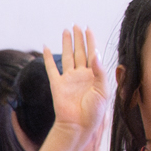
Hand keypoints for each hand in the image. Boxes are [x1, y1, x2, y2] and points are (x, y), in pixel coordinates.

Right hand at [46, 26, 110, 147]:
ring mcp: (69, 79)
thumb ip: (100, 72)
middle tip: (76, 25)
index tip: (88, 29)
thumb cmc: (93, 112)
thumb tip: (95, 55)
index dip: (91, 41)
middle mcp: (81, 75)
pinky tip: (47, 48)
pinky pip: (51, 68)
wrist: (78, 126)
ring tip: (65, 31)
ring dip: (66, 44)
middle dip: (78, 38)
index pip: (93, 53)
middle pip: (80, 52)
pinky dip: (48, 58)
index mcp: (94, 75)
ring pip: (67, 57)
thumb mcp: (103, 91)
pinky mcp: (57, 84)